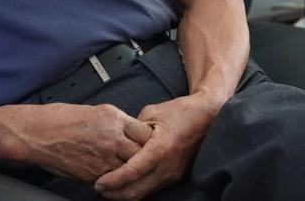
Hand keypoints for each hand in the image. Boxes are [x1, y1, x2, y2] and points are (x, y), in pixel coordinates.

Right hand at [24, 103, 153, 182]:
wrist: (36, 133)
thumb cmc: (57, 119)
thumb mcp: (91, 111)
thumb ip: (113, 122)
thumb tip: (127, 132)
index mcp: (112, 117)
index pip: (146, 132)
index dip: (148, 140)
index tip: (148, 143)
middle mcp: (111, 137)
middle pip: (143, 153)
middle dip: (143, 157)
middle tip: (142, 159)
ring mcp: (103, 157)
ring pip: (130, 169)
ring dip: (129, 169)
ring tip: (126, 168)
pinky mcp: (94, 173)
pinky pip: (113, 178)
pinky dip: (113, 178)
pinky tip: (108, 173)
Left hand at [93, 95, 217, 199]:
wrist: (207, 118)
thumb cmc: (178, 112)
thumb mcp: (150, 113)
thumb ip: (133, 130)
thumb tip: (116, 141)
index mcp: (160, 149)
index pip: (133, 172)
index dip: (114, 180)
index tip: (98, 183)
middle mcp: (168, 167)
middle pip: (137, 190)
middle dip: (115, 194)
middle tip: (98, 188)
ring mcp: (173, 174)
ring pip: (145, 193)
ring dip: (125, 193)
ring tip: (107, 188)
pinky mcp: (175, 176)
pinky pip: (152, 188)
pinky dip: (137, 189)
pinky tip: (124, 184)